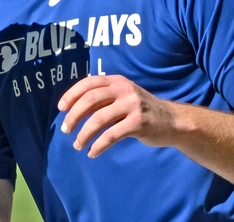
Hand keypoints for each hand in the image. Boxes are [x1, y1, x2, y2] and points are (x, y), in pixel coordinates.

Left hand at [57, 75, 175, 157]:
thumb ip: (104, 97)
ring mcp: (132, 105)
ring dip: (84, 133)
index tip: (61, 108)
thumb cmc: (141, 110)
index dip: (71, 94)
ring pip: (99, 119)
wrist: (172, 120)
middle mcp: (124, 89)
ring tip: (77, 145)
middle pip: (90, 100)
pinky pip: (111, 135)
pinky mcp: (138, 123)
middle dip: (74, 116)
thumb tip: (74, 109)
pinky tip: (92, 152)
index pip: (89, 83)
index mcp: (117, 81)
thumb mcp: (123, 96)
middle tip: (66, 130)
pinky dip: (98, 145)